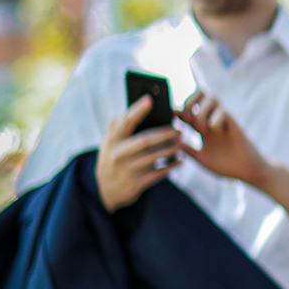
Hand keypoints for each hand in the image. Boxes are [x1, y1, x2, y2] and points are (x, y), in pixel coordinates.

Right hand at [95, 96, 182, 212]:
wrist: (106, 188)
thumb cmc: (114, 156)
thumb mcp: (111, 141)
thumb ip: (122, 124)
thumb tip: (144, 107)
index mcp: (112, 140)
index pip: (125, 122)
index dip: (137, 110)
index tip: (150, 99)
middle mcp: (118, 154)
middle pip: (145, 141)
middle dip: (165, 134)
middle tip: (180, 130)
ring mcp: (127, 170)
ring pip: (155, 157)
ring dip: (172, 149)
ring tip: (183, 143)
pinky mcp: (137, 183)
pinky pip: (160, 173)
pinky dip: (172, 165)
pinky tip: (181, 159)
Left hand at [178, 90, 270, 185]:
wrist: (247, 171)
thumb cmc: (225, 165)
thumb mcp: (200, 157)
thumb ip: (187, 148)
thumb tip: (170, 142)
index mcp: (202, 127)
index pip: (188, 106)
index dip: (177, 109)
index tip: (173, 120)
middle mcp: (212, 119)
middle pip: (199, 93)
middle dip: (188, 104)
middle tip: (187, 121)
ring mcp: (223, 120)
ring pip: (210, 97)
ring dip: (201, 111)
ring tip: (202, 128)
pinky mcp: (234, 124)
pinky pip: (223, 110)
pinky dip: (214, 119)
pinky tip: (215, 131)